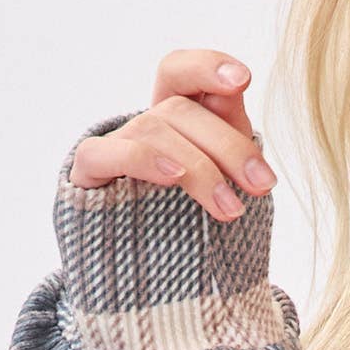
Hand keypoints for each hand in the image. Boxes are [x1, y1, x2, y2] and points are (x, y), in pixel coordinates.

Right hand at [67, 45, 276, 223]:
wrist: (154, 284)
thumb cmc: (196, 231)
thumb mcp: (224, 183)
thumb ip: (231, 137)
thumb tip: (237, 89)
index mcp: (179, 122)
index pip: (182, 73)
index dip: (208, 66)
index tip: (243, 79)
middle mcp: (146, 127)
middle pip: (180, 109)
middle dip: (227, 145)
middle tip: (261, 184)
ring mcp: (115, 149)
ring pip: (153, 130)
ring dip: (199, 167)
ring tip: (230, 209)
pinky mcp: (89, 177)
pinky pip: (102, 153)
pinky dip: (142, 159)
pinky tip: (173, 176)